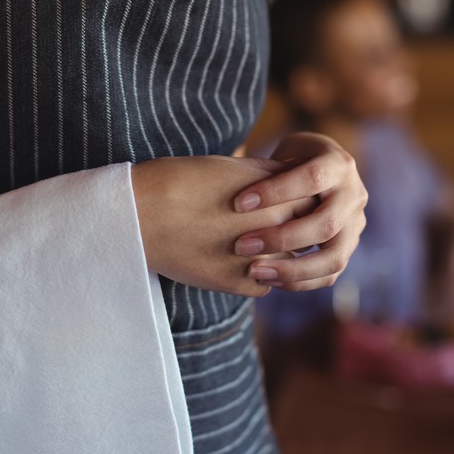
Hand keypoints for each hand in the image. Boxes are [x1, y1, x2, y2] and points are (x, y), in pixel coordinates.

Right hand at [131, 156, 313, 295]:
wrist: (141, 214)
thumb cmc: (180, 181)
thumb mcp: (230, 167)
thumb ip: (264, 175)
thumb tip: (285, 175)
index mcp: (276, 200)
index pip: (312, 203)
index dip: (302, 200)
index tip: (292, 199)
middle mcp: (274, 232)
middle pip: (304, 235)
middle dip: (296, 229)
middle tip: (279, 224)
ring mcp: (257, 261)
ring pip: (288, 265)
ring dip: (279, 257)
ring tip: (258, 245)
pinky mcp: (237, 284)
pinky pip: (265, 285)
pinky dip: (259, 276)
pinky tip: (242, 263)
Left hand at [231, 132, 367, 290]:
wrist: (317, 172)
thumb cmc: (288, 162)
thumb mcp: (281, 155)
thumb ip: (269, 170)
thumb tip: (240, 198)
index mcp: (339, 165)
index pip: (312, 178)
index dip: (276, 191)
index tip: (239, 204)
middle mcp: (354, 196)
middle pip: (326, 224)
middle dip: (282, 238)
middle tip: (241, 246)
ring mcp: (355, 226)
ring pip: (334, 258)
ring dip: (292, 270)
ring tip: (254, 271)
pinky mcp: (348, 249)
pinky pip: (329, 275)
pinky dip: (298, 282)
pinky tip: (267, 279)